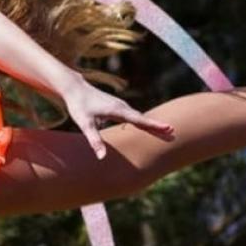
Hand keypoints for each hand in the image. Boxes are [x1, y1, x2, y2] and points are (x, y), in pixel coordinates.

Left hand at [62, 80, 176, 159]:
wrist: (74, 87)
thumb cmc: (78, 105)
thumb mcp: (85, 124)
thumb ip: (94, 140)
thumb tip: (101, 157)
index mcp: (118, 110)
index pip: (140, 120)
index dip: (154, 126)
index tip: (168, 128)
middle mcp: (122, 107)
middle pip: (143, 119)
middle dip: (157, 126)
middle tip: (172, 133)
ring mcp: (120, 106)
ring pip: (138, 117)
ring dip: (150, 124)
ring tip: (165, 131)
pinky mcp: (116, 106)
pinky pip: (132, 116)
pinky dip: (141, 121)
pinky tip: (145, 126)